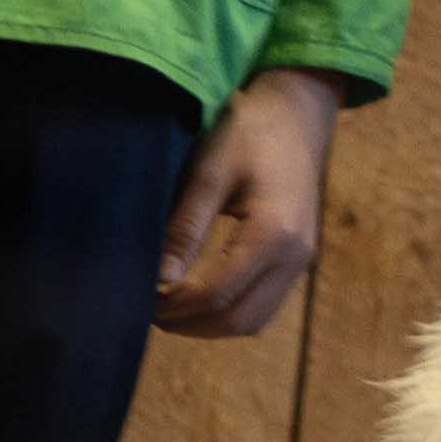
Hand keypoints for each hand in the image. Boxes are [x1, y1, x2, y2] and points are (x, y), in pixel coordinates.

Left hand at [155, 70, 338, 338]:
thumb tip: (159, 279)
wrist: (297, 117)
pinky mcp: (298, 261)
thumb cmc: (249, 134)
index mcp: (274, 232)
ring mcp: (301, 262)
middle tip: (148, 311)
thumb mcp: (210, 172)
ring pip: (254, 321)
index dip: (176, 304)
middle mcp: (296, 257)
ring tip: (169, 308)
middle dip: (190, 323)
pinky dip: (229, 313)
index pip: (219, 292)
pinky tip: (198, 298)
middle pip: (239, 319)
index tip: (139, 300)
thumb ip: (186, 226)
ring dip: (210, 324)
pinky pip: (263, 306)